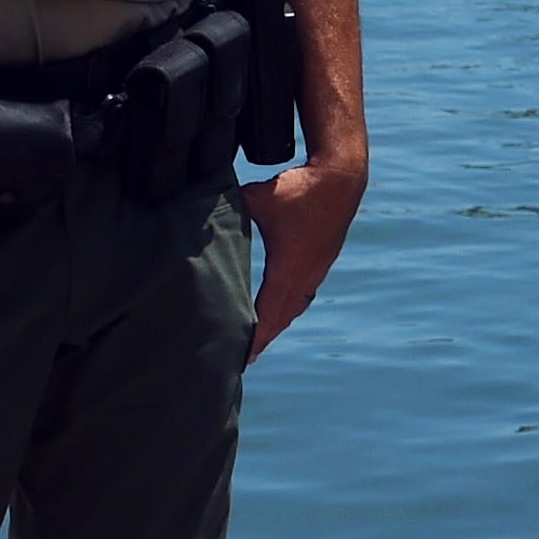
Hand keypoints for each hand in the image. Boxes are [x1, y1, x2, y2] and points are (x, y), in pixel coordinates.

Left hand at [236, 146, 364, 361]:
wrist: (341, 178)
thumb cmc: (299, 188)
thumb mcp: (257, 198)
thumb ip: (227, 209)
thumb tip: (197, 212)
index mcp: (288, 269)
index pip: (267, 313)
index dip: (254, 338)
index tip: (242, 358)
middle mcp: (305, 276)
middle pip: (282, 318)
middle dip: (263, 339)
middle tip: (246, 359)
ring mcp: (316, 270)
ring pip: (294, 307)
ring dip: (278, 324)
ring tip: (261, 339)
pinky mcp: (321, 260)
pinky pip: (303, 294)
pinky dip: (290, 307)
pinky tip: (283, 308)